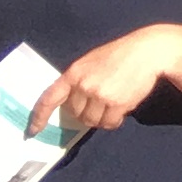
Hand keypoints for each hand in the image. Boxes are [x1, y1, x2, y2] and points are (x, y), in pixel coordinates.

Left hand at [37, 24, 181, 134]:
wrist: (149, 51)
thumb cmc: (120, 55)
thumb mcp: (93, 61)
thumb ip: (79, 80)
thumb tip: (71, 105)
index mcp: (74, 73)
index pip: (49, 98)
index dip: (39, 116)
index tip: (33, 130)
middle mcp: (84, 84)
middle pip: (75, 113)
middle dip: (86, 112)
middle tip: (101, 101)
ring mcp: (100, 94)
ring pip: (92, 121)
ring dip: (101, 118)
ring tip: (114, 103)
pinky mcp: (116, 103)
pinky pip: (109, 123)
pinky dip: (114, 120)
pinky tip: (122, 108)